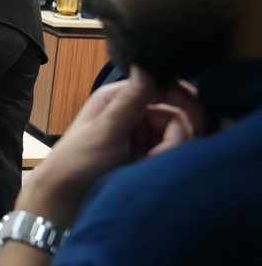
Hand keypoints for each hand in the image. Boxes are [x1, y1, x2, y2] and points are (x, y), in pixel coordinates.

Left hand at [19, 66, 200, 224]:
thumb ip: (129, 101)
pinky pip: (172, 153)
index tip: (199, 116)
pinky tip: (150, 170)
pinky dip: (167, 161)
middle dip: (176, 134)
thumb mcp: (105, 131)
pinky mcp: (146, 157)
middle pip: (176, 114)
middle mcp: (133, 113)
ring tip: (147, 165)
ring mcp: (141, 136)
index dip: (184, 98)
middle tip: (163, 153)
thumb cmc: (76, 162)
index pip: (162, 85)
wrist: (66, 202)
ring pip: (178, 135)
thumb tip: (145, 63)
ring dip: (169, 151)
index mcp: (118, 98)